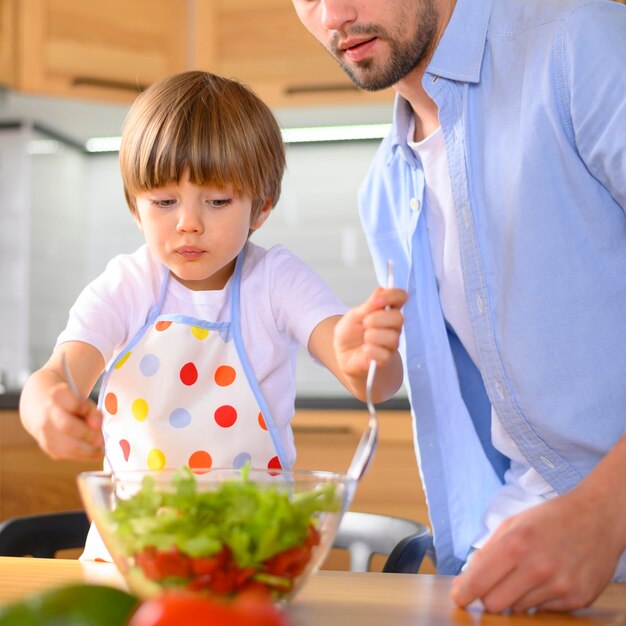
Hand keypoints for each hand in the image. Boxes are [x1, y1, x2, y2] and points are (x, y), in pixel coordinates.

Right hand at [33, 382, 103, 460]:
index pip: (74, 403)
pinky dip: (85, 455)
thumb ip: (92, 412)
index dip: (88, 410)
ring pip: (69, 446)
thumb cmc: (71, 405)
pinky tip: (94, 452)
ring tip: (101, 448)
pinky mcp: (48, 447)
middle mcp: (47, 414)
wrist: (45, 411)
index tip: (98, 418)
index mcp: (57, 395)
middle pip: (68, 426)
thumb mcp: (84, 401)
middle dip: (88, 435)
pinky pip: (68, 454)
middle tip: (102, 440)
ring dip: (89, 449)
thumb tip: (97, 427)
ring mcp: (45, 432)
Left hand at [334, 286, 406, 378]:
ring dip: (372, 336)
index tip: (377, 300)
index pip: (400, 297)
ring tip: (364, 339)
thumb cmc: (350, 335)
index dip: (392, 296)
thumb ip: (369, 305)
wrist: (344, 356)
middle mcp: (393, 326)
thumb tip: (381, 290)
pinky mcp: (387, 359)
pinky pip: (384, 353)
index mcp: (386, 311)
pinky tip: (365, 350)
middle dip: (377, 319)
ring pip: (392, 337)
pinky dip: (369, 350)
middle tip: (365, 323)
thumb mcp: (354, 315)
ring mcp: (392, 343)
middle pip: (398, 318)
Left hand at [450, 485, 621, 612]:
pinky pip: (543, 610)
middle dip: (488, 596)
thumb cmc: (550, 519)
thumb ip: (488, 552)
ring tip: (530, 572)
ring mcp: (559, 586)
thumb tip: (466, 580)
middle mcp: (537, 568)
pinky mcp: (577, 599)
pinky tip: (549, 578)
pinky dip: (539, 598)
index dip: (463, 593)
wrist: (597, 518)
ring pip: (519, 608)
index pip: (479, 582)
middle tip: (494, 583)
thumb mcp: (512, 524)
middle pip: (494, 604)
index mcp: (516, 544)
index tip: (458, 597)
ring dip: (516, 595)